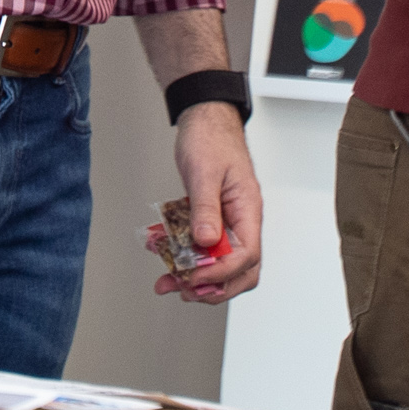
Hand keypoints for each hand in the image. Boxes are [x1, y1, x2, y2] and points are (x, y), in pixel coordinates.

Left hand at [156, 107, 262, 304]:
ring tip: (167, 282)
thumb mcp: (204, 172)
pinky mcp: (210, 219)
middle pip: (240, 270)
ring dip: (195, 278)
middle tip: (184, 290)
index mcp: (248, 210)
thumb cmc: (210, 139)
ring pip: (219, 263)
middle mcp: (241, 220)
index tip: (194, 277)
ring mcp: (226, 221)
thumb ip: (206, 208)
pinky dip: (182, 255)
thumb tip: (206, 242)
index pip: (247, 255)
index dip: (222, 273)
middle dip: (213, 287)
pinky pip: (200, 246)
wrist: (203, 119)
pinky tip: (160, 251)